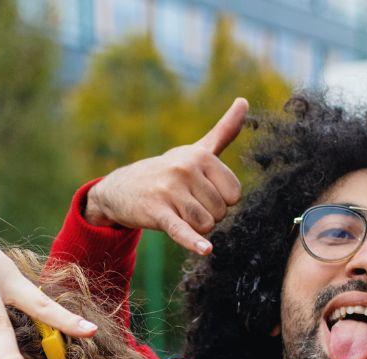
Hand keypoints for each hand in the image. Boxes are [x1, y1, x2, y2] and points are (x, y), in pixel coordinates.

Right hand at [85, 97, 248, 254]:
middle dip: (207, 216)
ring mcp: (170, 190)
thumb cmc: (168, 171)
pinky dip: (193, 241)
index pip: (234, 194)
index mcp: (201, 156)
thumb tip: (245, 101)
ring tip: (177, 214)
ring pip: (205, 225)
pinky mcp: (157, 211)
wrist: (121, 188)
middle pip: (221, 212)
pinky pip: (182, 230)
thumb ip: (224, 131)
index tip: (202, 194)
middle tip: (185, 205)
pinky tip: (205, 249)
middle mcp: (186, 169)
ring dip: (195, 229)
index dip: (221, 202)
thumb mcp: (196, 150)